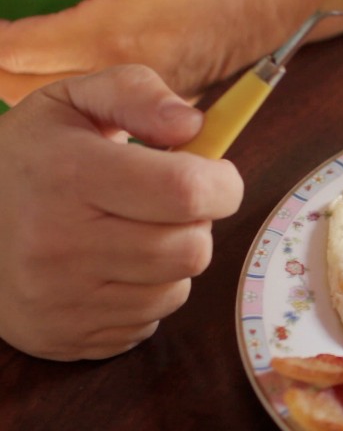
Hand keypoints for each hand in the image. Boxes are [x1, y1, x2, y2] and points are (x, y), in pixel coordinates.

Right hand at [0, 65, 243, 359]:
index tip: (216, 175)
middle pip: (192, 250)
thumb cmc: (31, 159)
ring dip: (172, 262)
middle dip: (197, 225)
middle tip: (167, 207)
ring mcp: (61, 298)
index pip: (186, 192)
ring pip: (177, 290)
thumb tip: (193, 124)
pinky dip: (145, 295)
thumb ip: (137, 94)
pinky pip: (148, 322)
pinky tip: (111, 270)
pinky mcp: (66, 337)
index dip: (222, 184)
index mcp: (68, 175)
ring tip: (133, 234)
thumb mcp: (72, 103)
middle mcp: (60, 244)